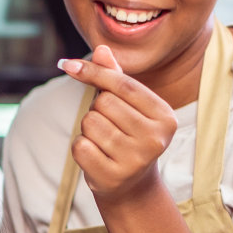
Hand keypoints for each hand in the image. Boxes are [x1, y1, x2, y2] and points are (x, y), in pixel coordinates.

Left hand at [60, 45, 175, 204]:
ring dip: (88, 129)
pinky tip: (97, 156)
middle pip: (104, 103)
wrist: (131, 185)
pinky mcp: (113, 176)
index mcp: (165, 116)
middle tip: (110, 126)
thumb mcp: (127, 106)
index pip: (123, 84)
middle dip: (97, 109)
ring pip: (90, 123)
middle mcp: (155, 139)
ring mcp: (136, 160)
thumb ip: (115, 77)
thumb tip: (102, 48)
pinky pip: (80, 146)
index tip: (67, 64)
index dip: (93, 72)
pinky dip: (81, 148)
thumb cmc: (128, 135)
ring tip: (105, 142)